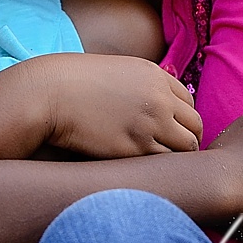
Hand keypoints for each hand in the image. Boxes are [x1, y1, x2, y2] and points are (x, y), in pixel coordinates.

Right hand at [28, 53, 202, 157]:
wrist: (48, 94)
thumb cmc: (74, 84)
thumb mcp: (117, 72)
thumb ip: (142, 86)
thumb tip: (158, 106)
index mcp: (155, 76)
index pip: (189, 103)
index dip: (182, 120)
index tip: (172, 132)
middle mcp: (159, 98)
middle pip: (194, 126)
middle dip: (187, 140)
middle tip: (172, 153)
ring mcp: (150, 124)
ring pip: (186, 148)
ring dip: (177, 157)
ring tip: (161, 165)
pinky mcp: (135, 148)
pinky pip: (164, 163)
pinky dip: (159, 168)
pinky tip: (146, 170)